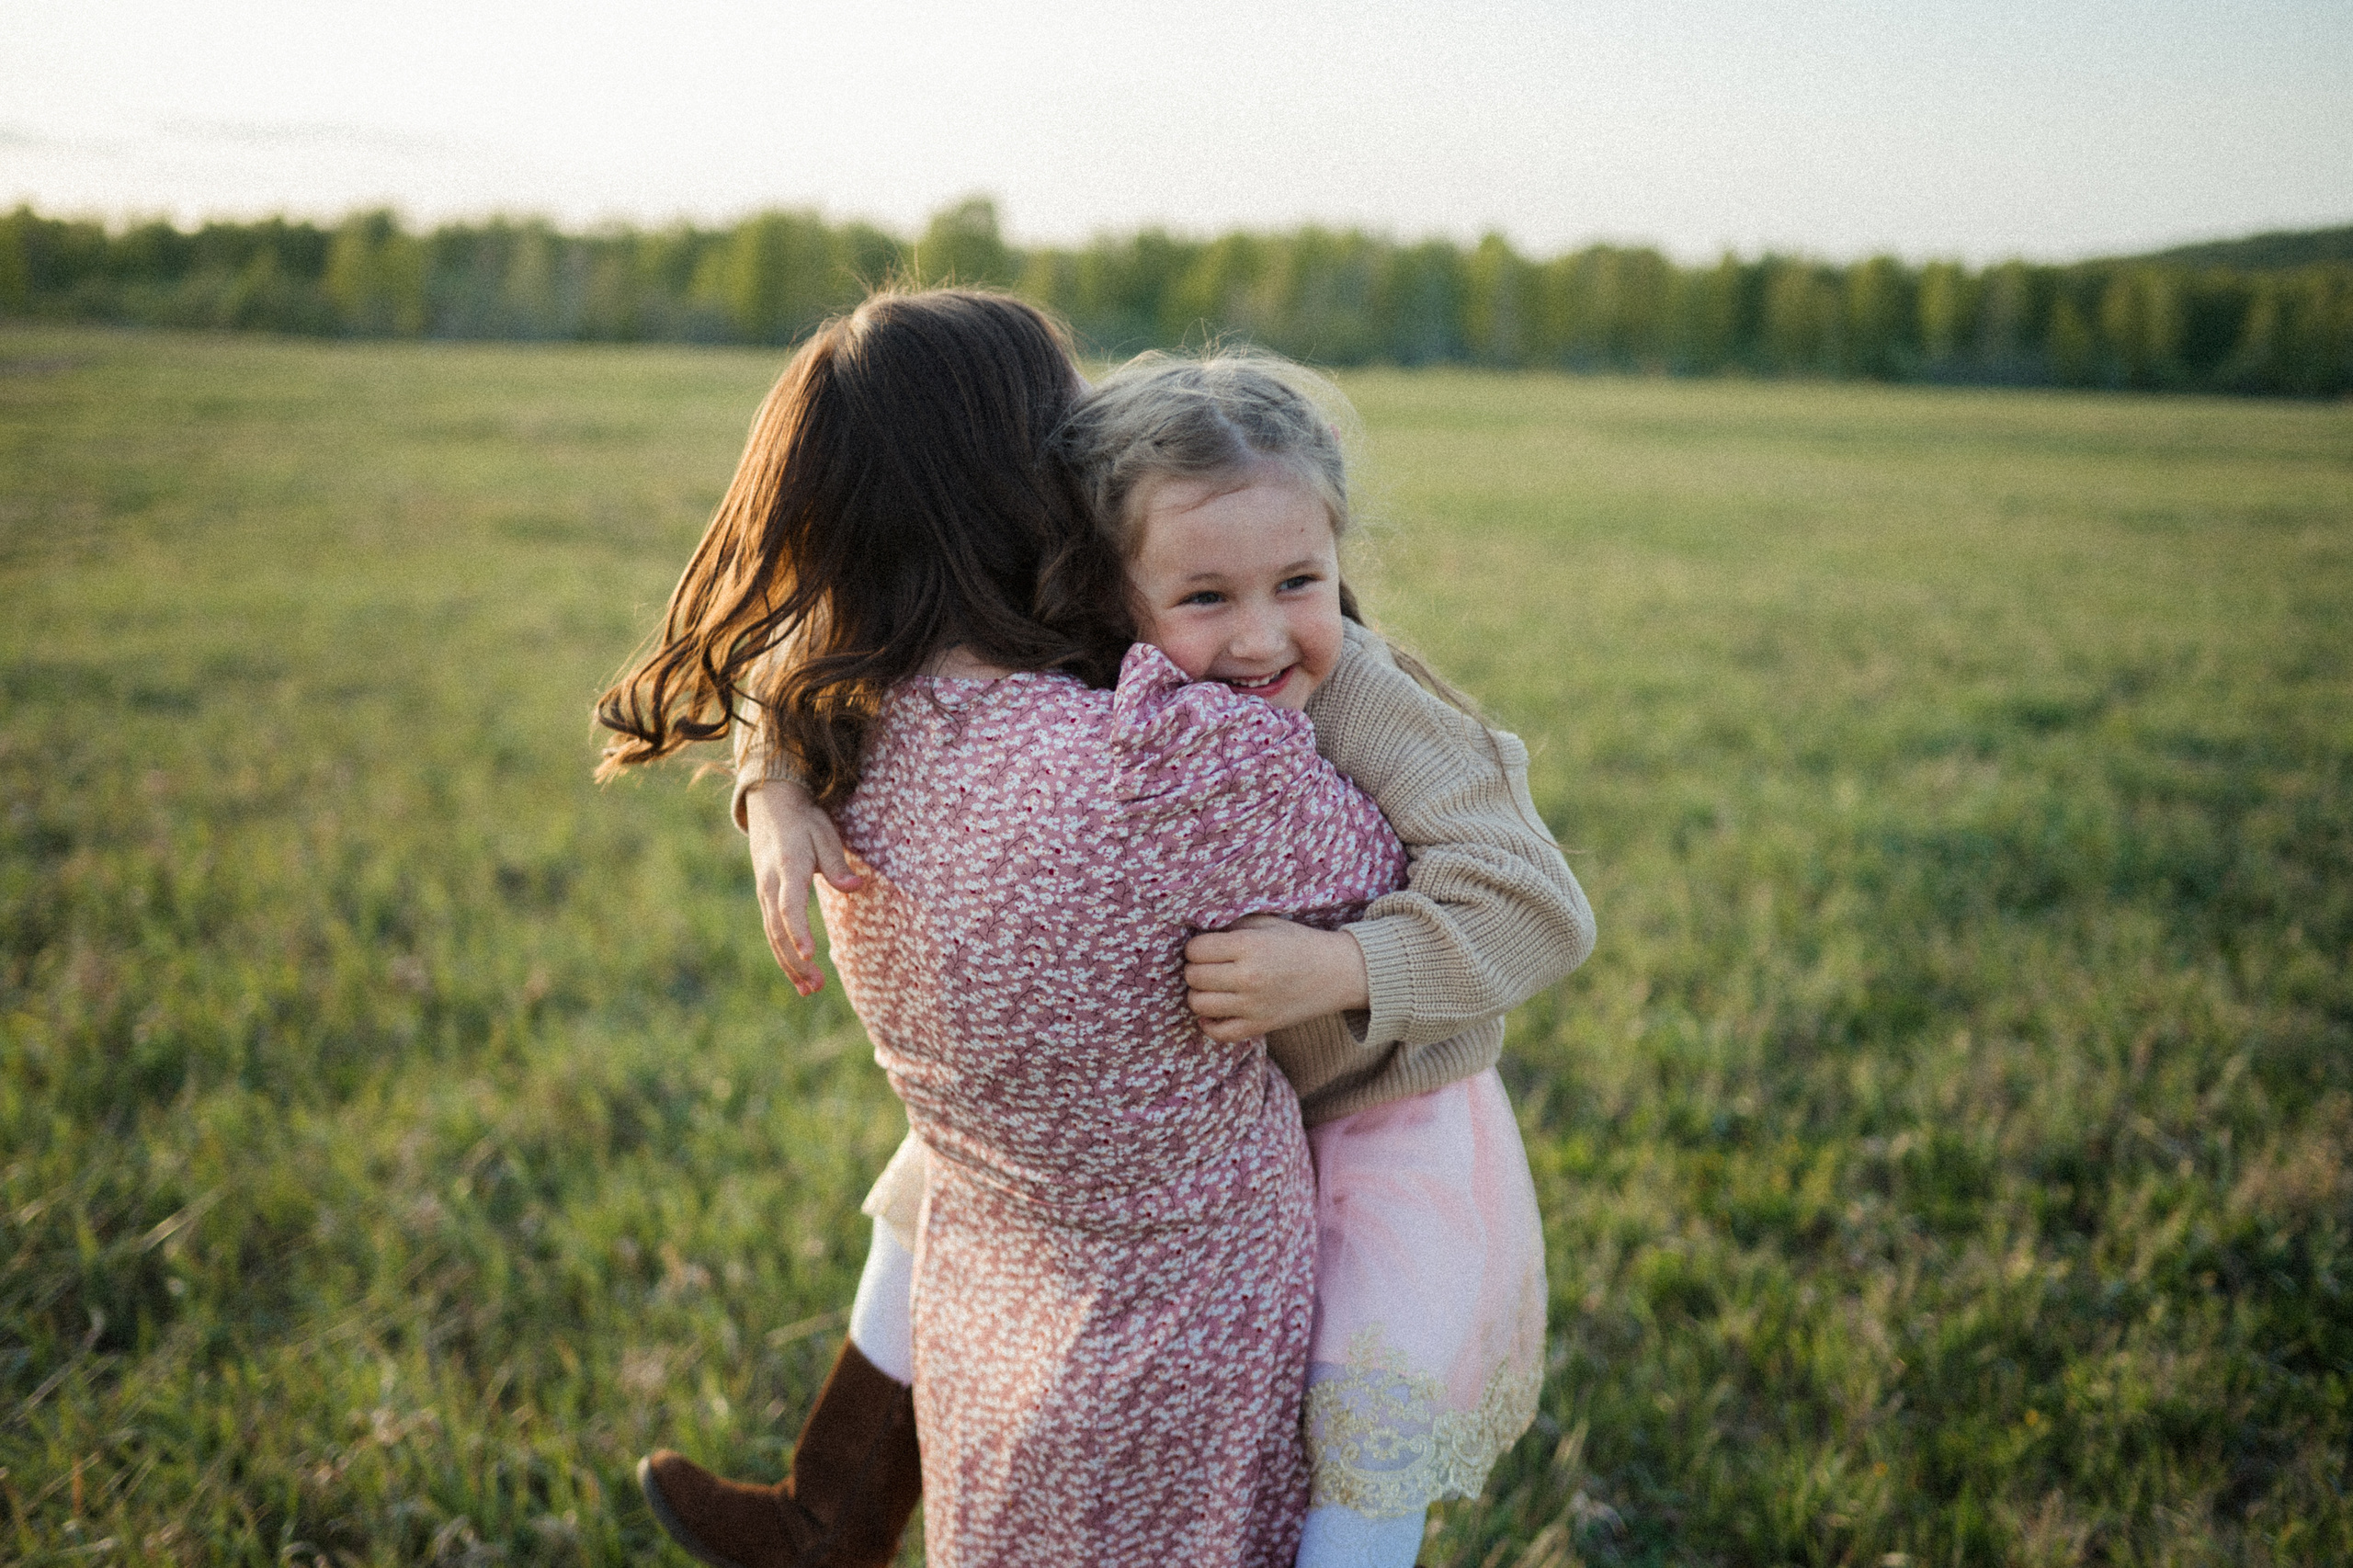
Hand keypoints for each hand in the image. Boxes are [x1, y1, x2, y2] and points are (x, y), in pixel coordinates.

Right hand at [744, 780, 864, 994]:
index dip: (799, 932)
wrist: (771, 805)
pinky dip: (783, 954)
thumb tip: (855, 887)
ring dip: (789, 965)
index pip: (790, 906)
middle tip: (815, 988)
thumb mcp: (826, 835)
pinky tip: (798, 975)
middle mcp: (770, 884)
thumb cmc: (805, 821)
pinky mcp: (765, 898)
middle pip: (778, 930)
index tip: (810, 955)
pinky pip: (772, 931)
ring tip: (808, 991)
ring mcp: (764, 892)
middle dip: (795, 961)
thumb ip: (837, 863)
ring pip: (772, 935)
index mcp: (788, 867)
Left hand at [1182, 915, 1369, 1042]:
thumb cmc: (1299, 943)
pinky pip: (1219, 1033)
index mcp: (1248, 946)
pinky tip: (1213, 1012)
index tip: (1205, 948)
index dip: (1195, 948)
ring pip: (1199, 1004)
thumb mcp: (1266, 922)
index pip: (1195, 950)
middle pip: (1194, 977)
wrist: (1338, 972)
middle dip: (1194, 969)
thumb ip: (1232, 925)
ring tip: (1210, 987)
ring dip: (1198, 994)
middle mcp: (1248, 977)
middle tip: (1207, 966)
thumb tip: (1198, 933)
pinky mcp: (1260, 1026)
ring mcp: (1253, 1005)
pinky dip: (1209, 1025)